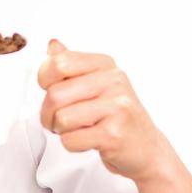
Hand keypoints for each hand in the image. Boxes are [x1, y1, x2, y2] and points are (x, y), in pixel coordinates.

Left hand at [37, 39, 173, 181]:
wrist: (146, 147)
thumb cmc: (118, 116)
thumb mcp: (97, 84)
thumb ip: (73, 65)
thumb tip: (53, 45)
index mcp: (105, 65)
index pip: (59, 63)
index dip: (45, 81)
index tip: (52, 90)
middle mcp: (114, 81)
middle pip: (55, 94)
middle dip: (48, 114)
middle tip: (58, 120)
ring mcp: (116, 106)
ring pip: (62, 118)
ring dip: (61, 131)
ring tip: (77, 129)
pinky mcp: (114, 133)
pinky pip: (71, 140)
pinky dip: (72, 145)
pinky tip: (89, 140)